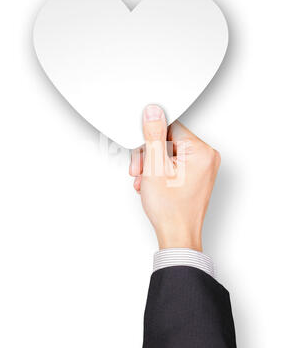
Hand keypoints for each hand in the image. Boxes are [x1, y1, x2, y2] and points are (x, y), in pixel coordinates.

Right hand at [129, 105, 220, 251]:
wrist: (177, 236)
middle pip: (169, 140)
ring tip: (144, 180)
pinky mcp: (197, 176)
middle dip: (149, 155)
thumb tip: (153, 111)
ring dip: (152, 165)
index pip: (170, 126)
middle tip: (140, 170)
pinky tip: (151, 184)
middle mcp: (207, 157)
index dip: (150, 138)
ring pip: (169, 153)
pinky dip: (160, 172)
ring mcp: (203, 168)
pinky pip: (174, 164)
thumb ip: (153, 135)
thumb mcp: (155, 166)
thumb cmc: (170, 209)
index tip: (142, 151)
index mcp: (202, 151)